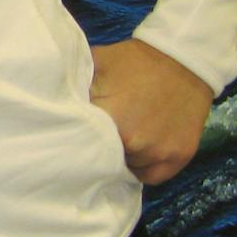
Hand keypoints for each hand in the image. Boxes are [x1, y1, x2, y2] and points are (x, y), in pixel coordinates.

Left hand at [88, 39, 210, 184]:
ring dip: (122, 156)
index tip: (75, 132)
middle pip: (104, 158)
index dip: (77, 136)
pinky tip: (138, 149)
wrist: (183, 60)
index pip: (80, 142)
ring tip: (123, 135)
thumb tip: (53, 103)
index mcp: (111, 118)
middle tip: (99, 133)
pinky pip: (150, 177)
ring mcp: (159, 153)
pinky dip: (142, 167)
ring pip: (127, 168)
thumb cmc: (134, 60)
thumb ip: (75, 87)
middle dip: (99, 147)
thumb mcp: (97, 63)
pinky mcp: (179, 158)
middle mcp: (134, 142)